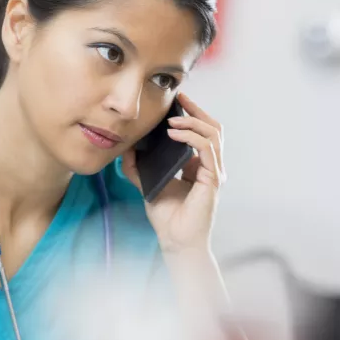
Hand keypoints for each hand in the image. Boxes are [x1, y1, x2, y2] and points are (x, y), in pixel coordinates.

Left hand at [121, 92, 225, 251]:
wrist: (175, 241)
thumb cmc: (166, 217)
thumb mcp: (147, 184)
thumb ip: (137, 167)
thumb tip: (125, 148)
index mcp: (199, 165)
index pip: (202, 132)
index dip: (192, 114)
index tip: (176, 100)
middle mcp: (211, 166)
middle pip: (213, 128)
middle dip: (197, 110)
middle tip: (180, 98)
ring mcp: (214, 172)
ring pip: (213, 134)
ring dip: (193, 121)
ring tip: (172, 119)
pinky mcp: (212, 180)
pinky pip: (207, 150)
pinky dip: (191, 137)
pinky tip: (173, 133)